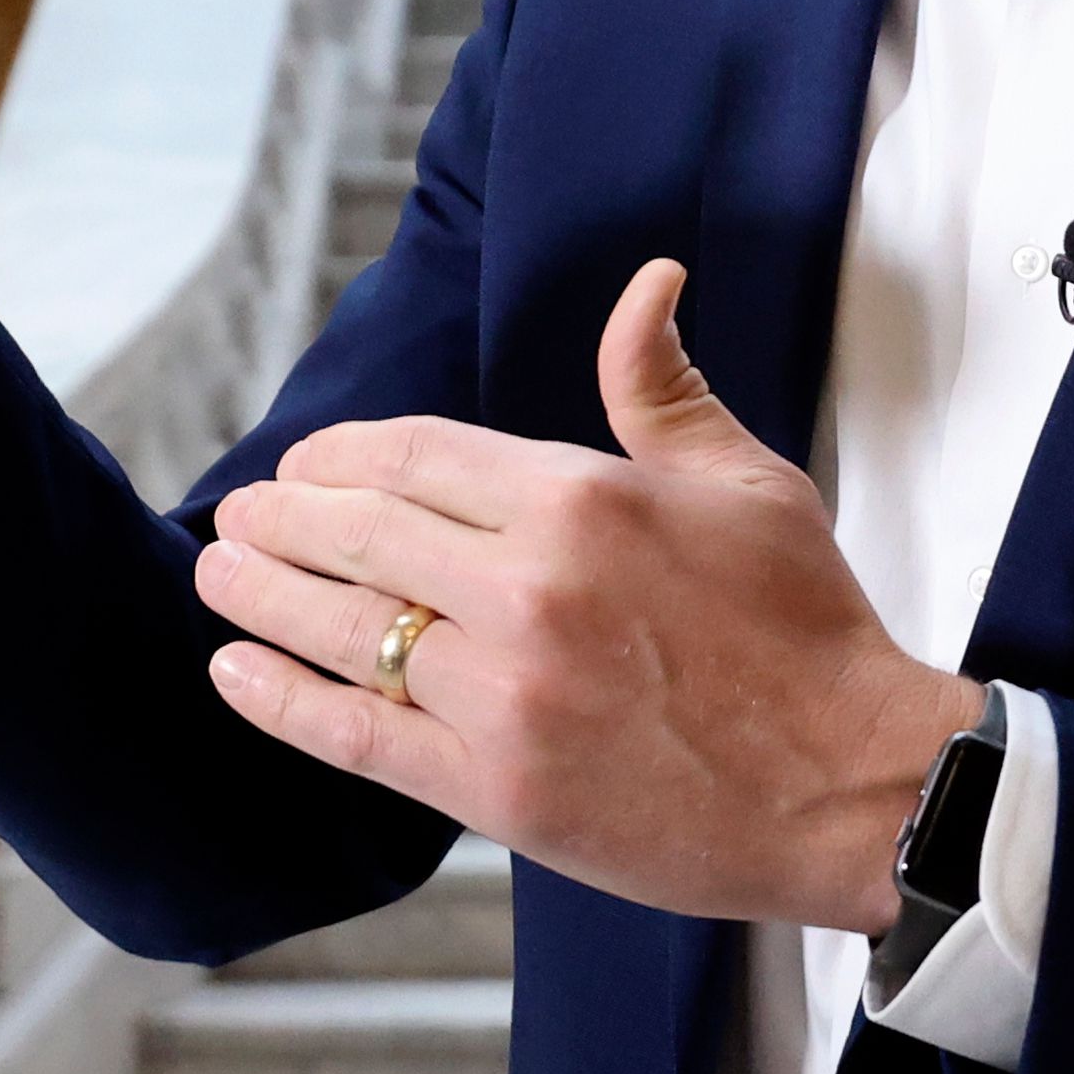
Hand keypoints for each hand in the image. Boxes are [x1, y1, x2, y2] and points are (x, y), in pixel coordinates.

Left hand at [194, 259, 980, 932]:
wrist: (854, 784)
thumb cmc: (808, 629)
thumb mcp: (746, 481)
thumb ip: (661, 387)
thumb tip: (647, 284)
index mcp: (582, 499)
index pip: (418, 455)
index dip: (344, 456)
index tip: (308, 461)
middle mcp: (527, 588)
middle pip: (361, 533)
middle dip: (286, 518)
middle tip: (242, 514)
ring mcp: (503, 693)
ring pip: (342, 630)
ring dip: (262, 596)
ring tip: (219, 574)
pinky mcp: (496, 788)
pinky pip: (357, 735)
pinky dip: (281, 701)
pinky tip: (234, 672)